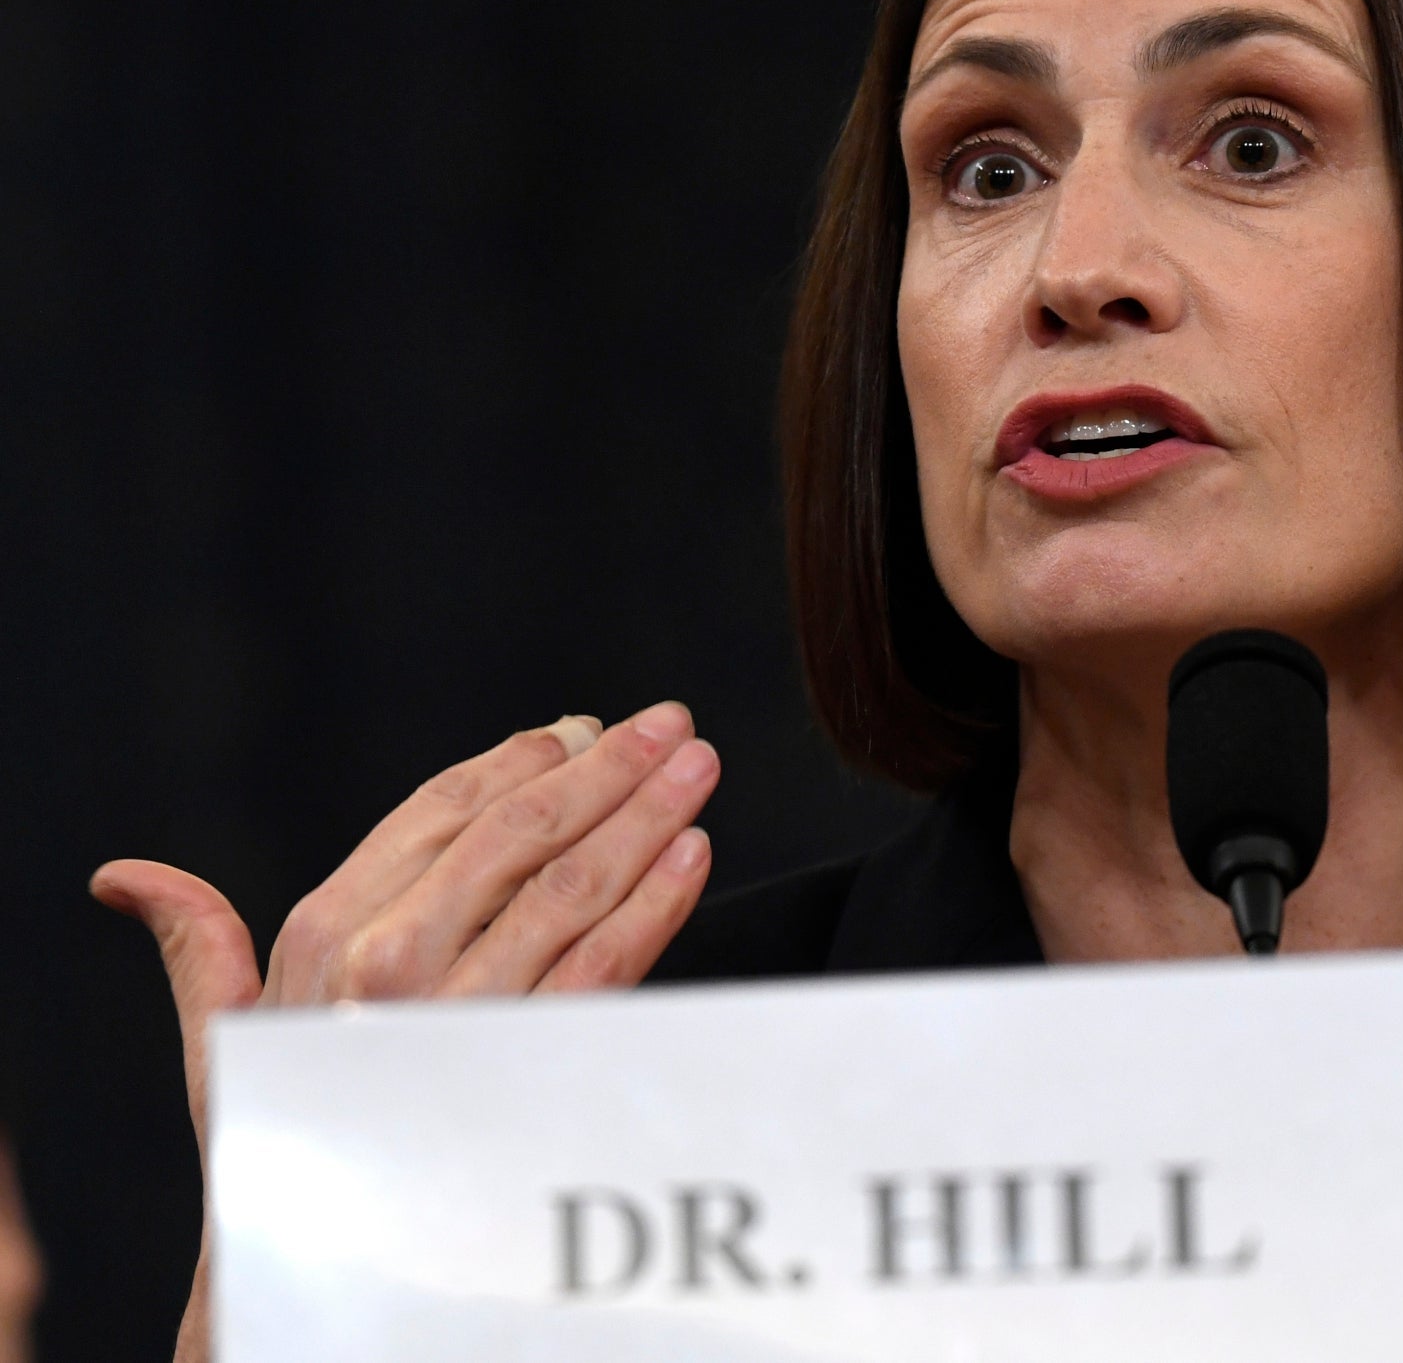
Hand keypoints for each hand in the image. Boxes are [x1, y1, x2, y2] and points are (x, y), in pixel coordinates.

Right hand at [91, 704, 718, 1361]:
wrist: (329, 1255)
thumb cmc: (287, 1136)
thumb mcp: (224, 1041)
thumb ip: (198, 947)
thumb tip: (127, 879)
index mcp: (327, 933)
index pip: (443, 813)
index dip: (519, 763)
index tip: (581, 731)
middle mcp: (393, 960)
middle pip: (522, 834)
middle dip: (607, 770)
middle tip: (670, 727)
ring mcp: (466, 1007)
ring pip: (574, 885)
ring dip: (648, 816)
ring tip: (695, 771)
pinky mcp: (531, 1052)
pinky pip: (607, 960)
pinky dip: (657, 900)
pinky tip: (691, 854)